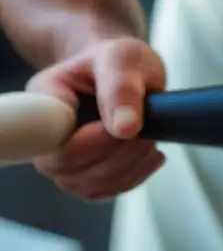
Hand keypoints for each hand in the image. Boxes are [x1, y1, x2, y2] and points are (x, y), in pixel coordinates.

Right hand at [28, 37, 166, 200]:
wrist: (124, 70)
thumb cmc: (117, 60)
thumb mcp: (124, 59)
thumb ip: (122, 89)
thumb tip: (126, 128)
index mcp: (44, 99)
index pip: (49, 137)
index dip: (87, 141)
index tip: (125, 127)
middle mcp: (45, 135)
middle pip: (67, 168)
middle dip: (116, 154)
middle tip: (144, 130)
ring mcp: (64, 159)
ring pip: (87, 185)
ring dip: (128, 167)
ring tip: (148, 139)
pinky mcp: (86, 173)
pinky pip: (105, 191)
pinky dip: (134, 177)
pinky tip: (150, 154)